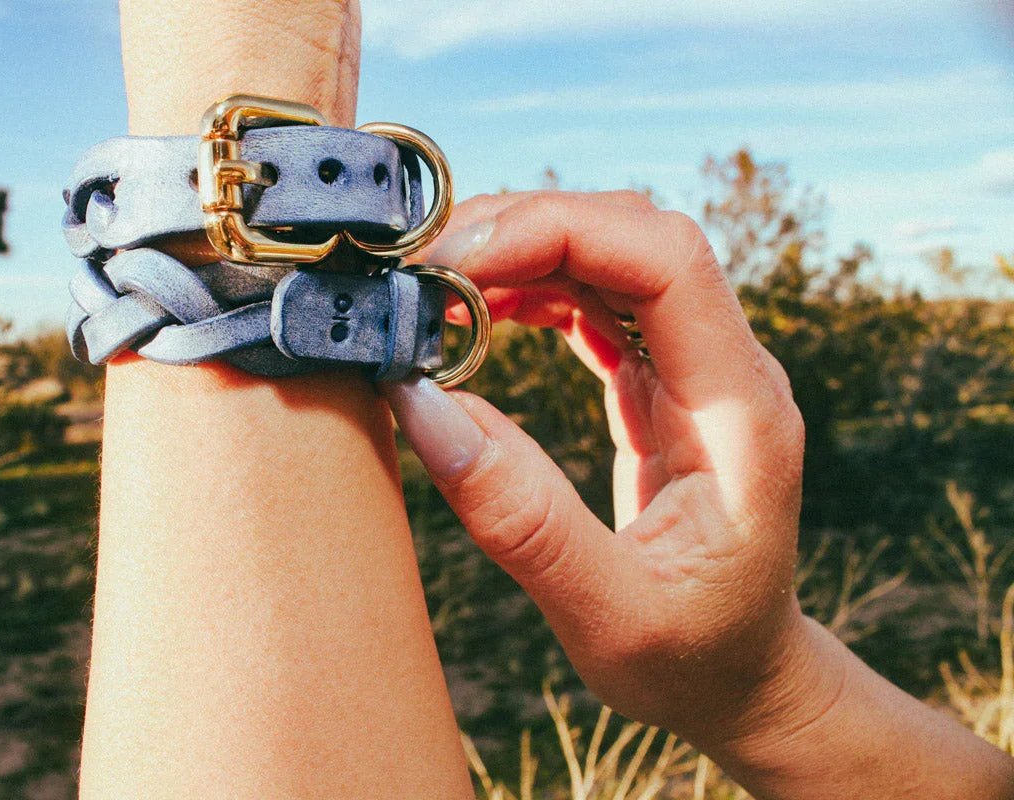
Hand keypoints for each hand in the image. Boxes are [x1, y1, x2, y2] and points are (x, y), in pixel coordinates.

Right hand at [383, 190, 815, 745]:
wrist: (741, 680)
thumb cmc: (693, 660)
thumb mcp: (607, 614)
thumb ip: (520, 517)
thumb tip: (420, 403)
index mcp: (740, 412)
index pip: (667, 261)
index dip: (559, 233)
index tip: (456, 266)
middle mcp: (728, 371)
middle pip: (635, 235)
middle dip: (527, 229)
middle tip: (423, 269)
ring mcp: (695, 370)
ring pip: (611, 254)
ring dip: (522, 251)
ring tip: (435, 287)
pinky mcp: (660, 382)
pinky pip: (597, 300)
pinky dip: (532, 287)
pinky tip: (478, 309)